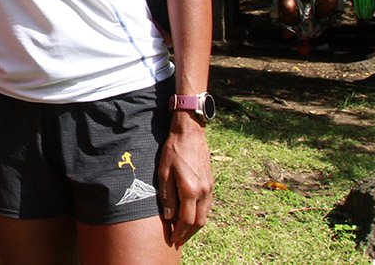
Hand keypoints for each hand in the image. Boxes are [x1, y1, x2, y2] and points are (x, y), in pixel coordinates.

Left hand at [156, 114, 212, 245]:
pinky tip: (192, 216)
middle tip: (178, 241)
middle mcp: (203, 192)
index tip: (172, 238)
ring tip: (184, 232)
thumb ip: (167, 196)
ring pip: (205, 215)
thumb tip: (169, 216)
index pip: (186, 220)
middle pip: (199, 222)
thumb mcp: (164, 172)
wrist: (190, 134)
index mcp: (190, 190)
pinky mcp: (211, 183)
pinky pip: (207, 206)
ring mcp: (210, 188)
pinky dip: (200, 215)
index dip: (179, 232)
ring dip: (195, 227)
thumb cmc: (174, 151)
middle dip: (188, 234)